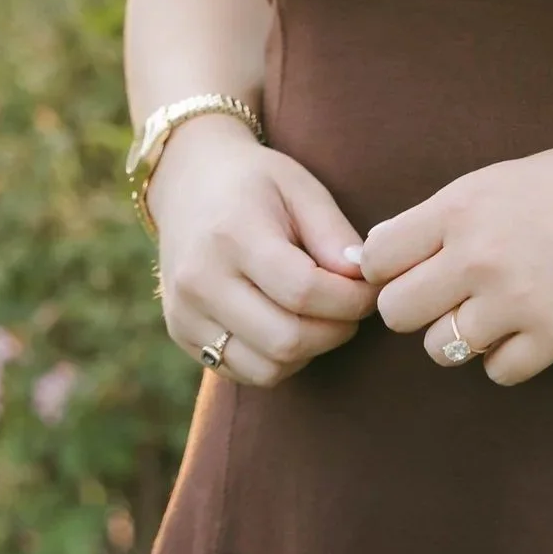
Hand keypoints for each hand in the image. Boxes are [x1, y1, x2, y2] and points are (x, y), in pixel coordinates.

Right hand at [152, 120, 375, 388]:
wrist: (188, 181)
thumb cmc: (254, 182)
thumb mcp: (300, 187)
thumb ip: (333, 233)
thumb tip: (364, 279)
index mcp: (232, 235)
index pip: (303, 292)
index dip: (350, 300)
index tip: (370, 290)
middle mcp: (201, 281)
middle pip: (286, 340)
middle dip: (335, 331)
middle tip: (353, 308)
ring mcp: (185, 313)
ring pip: (267, 369)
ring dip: (309, 352)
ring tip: (322, 317)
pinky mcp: (182, 334)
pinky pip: (244, 372)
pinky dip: (279, 361)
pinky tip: (288, 325)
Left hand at [361, 118, 552, 385]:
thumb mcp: (501, 178)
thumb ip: (445, 216)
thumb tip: (381, 256)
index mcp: (461, 205)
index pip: (376, 257)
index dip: (384, 268)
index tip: (406, 270)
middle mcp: (479, 254)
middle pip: (396, 312)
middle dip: (416, 307)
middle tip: (447, 295)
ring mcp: (515, 300)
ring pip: (440, 349)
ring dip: (460, 335)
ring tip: (494, 309)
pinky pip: (496, 372)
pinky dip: (507, 357)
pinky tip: (529, 327)